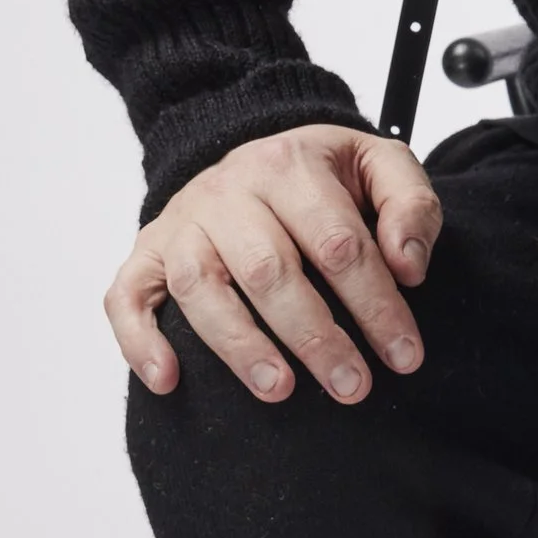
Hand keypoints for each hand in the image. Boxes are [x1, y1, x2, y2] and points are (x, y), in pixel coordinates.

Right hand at [109, 123, 443, 401]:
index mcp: (290, 166)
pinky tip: (168, 382)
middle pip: (268, 271)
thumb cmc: (325, 174)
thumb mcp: (380, 166)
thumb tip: (408, 268)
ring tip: (279, 390)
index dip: (376, 305)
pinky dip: (140, 341)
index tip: (405, 356)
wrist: (256, 148)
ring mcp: (181, 223)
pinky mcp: (147, 252)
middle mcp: (227, 192)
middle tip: (353, 388)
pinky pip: (127, 296)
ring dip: (238, 345)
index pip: (339, 244)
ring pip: (199, 287)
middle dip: (315, 337)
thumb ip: (411, 206)